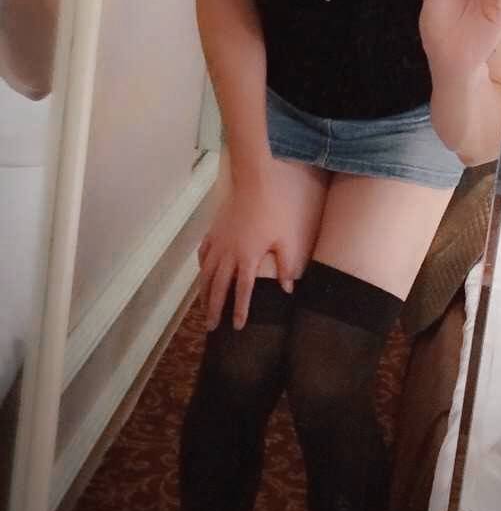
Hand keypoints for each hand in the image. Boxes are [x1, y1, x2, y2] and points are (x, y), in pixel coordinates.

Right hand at [197, 161, 296, 332]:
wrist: (255, 183)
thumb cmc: (274, 210)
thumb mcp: (286, 238)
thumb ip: (286, 265)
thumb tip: (288, 289)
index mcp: (247, 258)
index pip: (242, 292)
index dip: (239, 311)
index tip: (237, 327)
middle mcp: (228, 254)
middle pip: (218, 287)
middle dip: (214, 309)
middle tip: (211, 327)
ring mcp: (218, 242)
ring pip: (206, 274)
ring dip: (204, 293)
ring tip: (204, 309)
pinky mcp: (213, 231)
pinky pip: (203, 254)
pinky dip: (201, 268)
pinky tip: (203, 275)